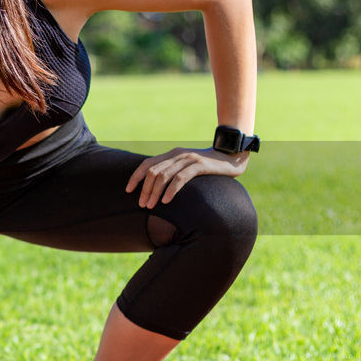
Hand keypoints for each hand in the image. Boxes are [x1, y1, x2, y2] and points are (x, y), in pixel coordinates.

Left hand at [126, 147, 247, 208]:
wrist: (232, 157)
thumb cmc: (208, 167)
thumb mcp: (187, 167)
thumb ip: (174, 172)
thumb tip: (156, 188)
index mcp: (172, 154)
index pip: (147, 164)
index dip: (135, 177)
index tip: (128, 190)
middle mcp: (177, 154)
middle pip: (153, 171)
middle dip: (144, 189)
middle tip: (142, 204)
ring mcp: (188, 159)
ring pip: (163, 175)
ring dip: (154, 192)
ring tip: (151, 206)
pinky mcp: (200, 165)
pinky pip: (180, 178)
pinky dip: (171, 190)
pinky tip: (166, 201)